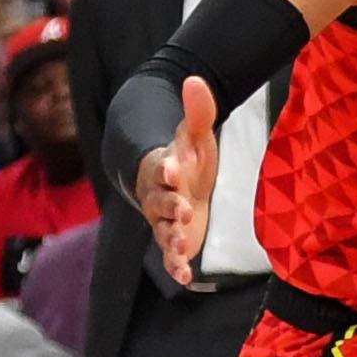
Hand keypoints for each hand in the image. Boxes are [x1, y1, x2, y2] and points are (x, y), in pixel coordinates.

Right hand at [137, 76, 218, 284]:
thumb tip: (195, 79)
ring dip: (172, 239)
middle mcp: (159, 197)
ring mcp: (165, 221)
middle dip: (170, 206)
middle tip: (183, 209)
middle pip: (160, 202)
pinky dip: (176, 266)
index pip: (160, 166)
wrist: (175, 183)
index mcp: (162, 168)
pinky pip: (171, 257)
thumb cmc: (186, 157)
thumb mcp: (195, 134)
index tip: (174, 166)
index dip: (166, 167)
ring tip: (182, 246)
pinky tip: (186, 277)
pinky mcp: (176, 240)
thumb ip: (197, 111)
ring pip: (164, 231)